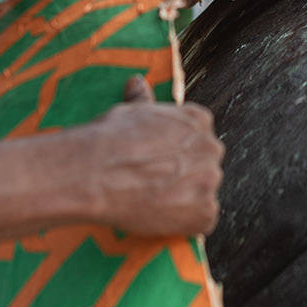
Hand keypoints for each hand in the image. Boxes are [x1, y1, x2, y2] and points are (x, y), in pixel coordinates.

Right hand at [74, 77, 222, 236]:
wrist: (95, 173)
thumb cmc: (110, 140)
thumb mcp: (129, 111)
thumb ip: (143, 99)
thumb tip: (138, 83)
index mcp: (198, 120)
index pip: (199, 137)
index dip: (177, 151)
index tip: (159, 159)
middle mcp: (211, 148)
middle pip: (205, 165)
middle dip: (186, 174)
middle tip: (155, 182)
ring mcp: (209, 181)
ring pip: (203, 193)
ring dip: (185, 199)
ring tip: (153, 200)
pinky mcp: (204, 213)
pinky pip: (201, 221)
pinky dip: (184, 223)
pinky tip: (160, 215)